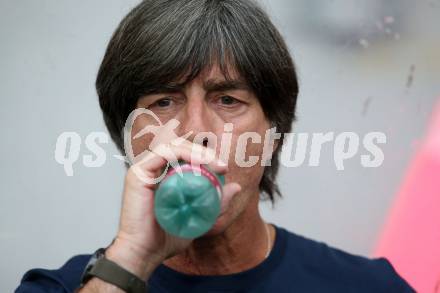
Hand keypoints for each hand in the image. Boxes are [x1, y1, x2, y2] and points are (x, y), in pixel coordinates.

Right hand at [106, 139, 241, 279]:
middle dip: (203, 152)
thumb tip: (236, 187)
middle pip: (180, 148)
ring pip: (172, 146)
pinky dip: (181, 153)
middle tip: (221, 166)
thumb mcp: (199, 218)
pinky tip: (197, 163)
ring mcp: (145, 170)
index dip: (205, 156)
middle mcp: (154, 170)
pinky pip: (161, 153)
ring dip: (195, 151)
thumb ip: (216, 203)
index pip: (185, 156)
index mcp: (164, 177)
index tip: (224, 169)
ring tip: (212, 163)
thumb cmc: (166, 238)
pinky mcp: (138, 173)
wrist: (144, 253)